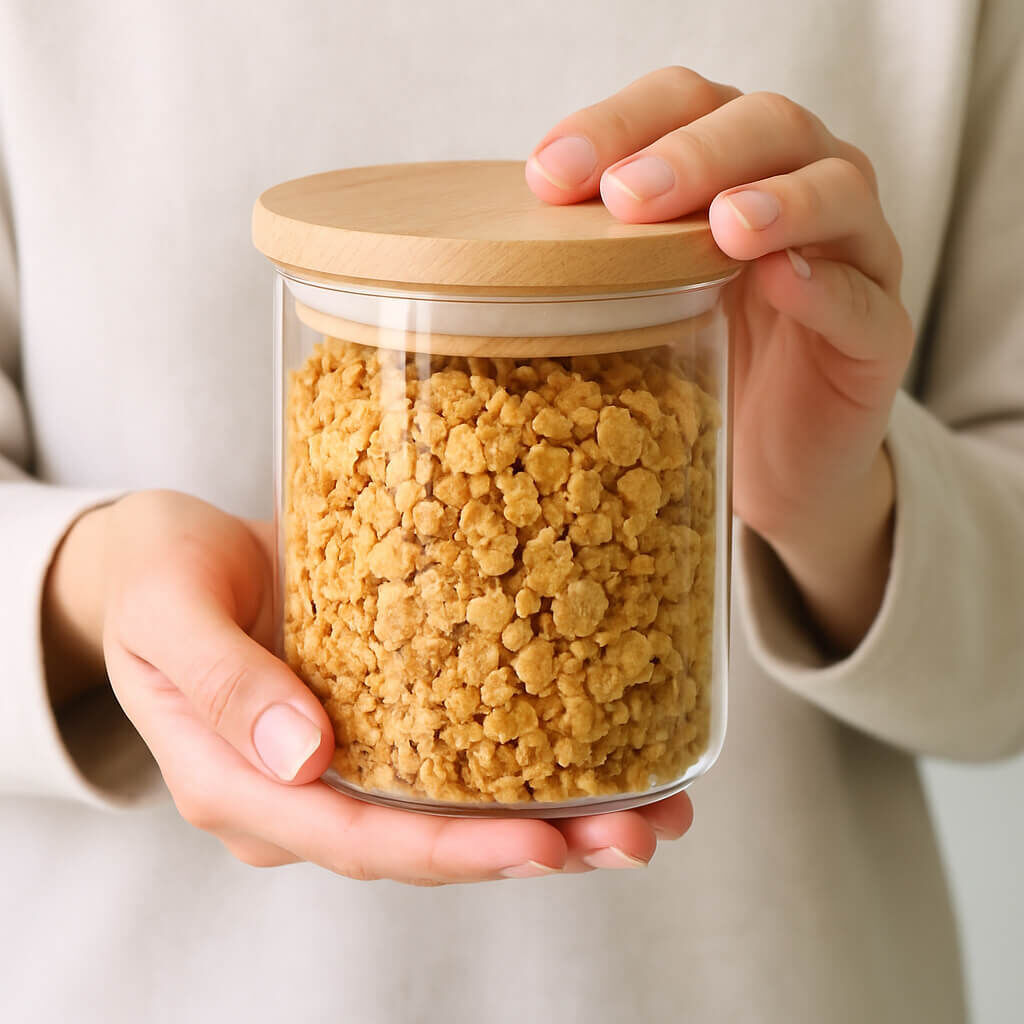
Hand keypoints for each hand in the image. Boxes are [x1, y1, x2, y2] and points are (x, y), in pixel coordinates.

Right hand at [43, 490, 692, 883]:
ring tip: (652, 810)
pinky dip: (529, 759)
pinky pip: (457, 754)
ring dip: (557, 816)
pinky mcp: (379, 716)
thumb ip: (224, 683)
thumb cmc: (157, 578)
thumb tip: (303, 758)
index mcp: (243, 787)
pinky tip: (603, 747)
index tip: (546, 844)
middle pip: (426, 844)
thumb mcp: (169, 615)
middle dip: (535, 846)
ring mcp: (346, 759)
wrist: (165, 556)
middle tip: (636, 836)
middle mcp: (304, 792)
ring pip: (455, 809)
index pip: (358, 840)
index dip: (454, 851)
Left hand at [526, 68, 913, 652]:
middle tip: (628, 197)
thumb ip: (591, 264)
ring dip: (776, 199)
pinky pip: (866, 298)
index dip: (618, 122)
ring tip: (723, 226)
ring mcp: (851, 256)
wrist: (773, 459)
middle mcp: (797, 191)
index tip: (547, 173)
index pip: (681, 104)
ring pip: (836, 190)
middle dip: (693, 152)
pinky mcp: (880, 332)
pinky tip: (784, 282)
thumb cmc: (698, 368)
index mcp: (729, 170)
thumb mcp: (635, 307)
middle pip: (764, 126)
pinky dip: (826, 285)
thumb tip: (480, 245)